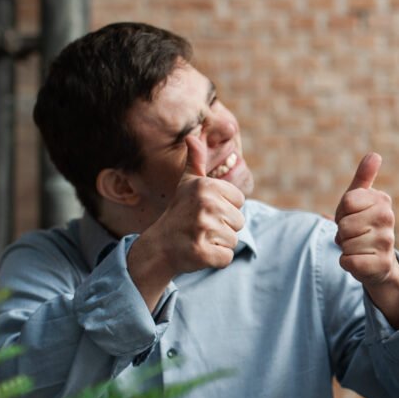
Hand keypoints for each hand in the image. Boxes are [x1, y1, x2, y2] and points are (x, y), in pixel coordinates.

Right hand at [128, 135, 245, 292]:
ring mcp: (202, 229)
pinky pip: (225, 258)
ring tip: (198, 238)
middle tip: (201, 227)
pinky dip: (215, 260)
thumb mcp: (187, 184)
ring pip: (233, 240)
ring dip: (219, 244)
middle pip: (239, 222)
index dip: (226, 210)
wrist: (159, 246)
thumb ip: (196, 162)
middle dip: (224, 228)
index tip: (205, 211)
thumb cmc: (179, 212)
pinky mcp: (201, 252)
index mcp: (206, 187)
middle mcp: (205, 205)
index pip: (239, 202)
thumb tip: (192, 137)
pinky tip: (198, 252)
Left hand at [335, 154, 398, 329]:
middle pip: (344, 224)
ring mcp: (387, 242)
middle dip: (342, 232)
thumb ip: (363, 178)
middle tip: (354, 235)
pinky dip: (347, 263)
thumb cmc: (363, 226)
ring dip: (345, 248)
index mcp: (382, 199)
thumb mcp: (359, 201)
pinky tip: (359, 261)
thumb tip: (374, 155)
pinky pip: (348, 261)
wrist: (378, 261)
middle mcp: (388, 218)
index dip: (342, 213)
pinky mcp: (382, 264)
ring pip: (345, 243)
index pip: (346, 202)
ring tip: (358, 247)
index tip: (351, 217)